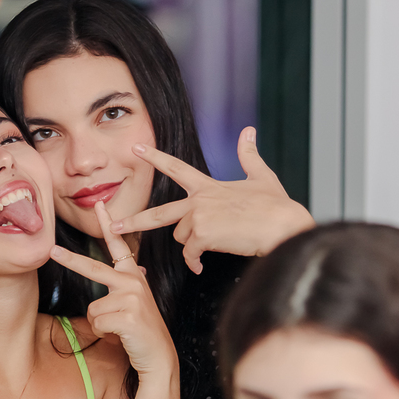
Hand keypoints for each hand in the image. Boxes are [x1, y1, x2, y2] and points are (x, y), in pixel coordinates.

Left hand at [49, 201, 176, 376]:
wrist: (158, 355)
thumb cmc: (141, 329)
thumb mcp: (138, 301)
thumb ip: (130, 284)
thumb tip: (135, 268)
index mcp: (133, 275)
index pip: (119, 245)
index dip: (109, 224)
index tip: (100, 205)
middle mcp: (133, 282)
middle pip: (94, 268)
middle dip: (71, 260)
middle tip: (53, 251)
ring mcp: (131, 298)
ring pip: (92, 308)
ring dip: (99, 323)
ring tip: (118, 328)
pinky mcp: (127, 316)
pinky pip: (97, 323)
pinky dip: (103, 333)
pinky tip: (120, 335)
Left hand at [111, 127, 314, 272]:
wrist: (284, 226)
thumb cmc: (276, 206)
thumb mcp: (262, 176)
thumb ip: (249, 155)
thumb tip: (249, 130)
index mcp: (208, 186)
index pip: (175, 168)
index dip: (155, 157)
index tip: (136, 149)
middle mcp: (199, 200)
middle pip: (159, 213)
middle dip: (134, 220)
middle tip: (114, 225)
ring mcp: (199, 217)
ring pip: (181, 238)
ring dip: (193, 246)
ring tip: (212, 246)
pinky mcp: (204, 235)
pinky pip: (191, 254)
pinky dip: (195, 263)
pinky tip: (201, 267)